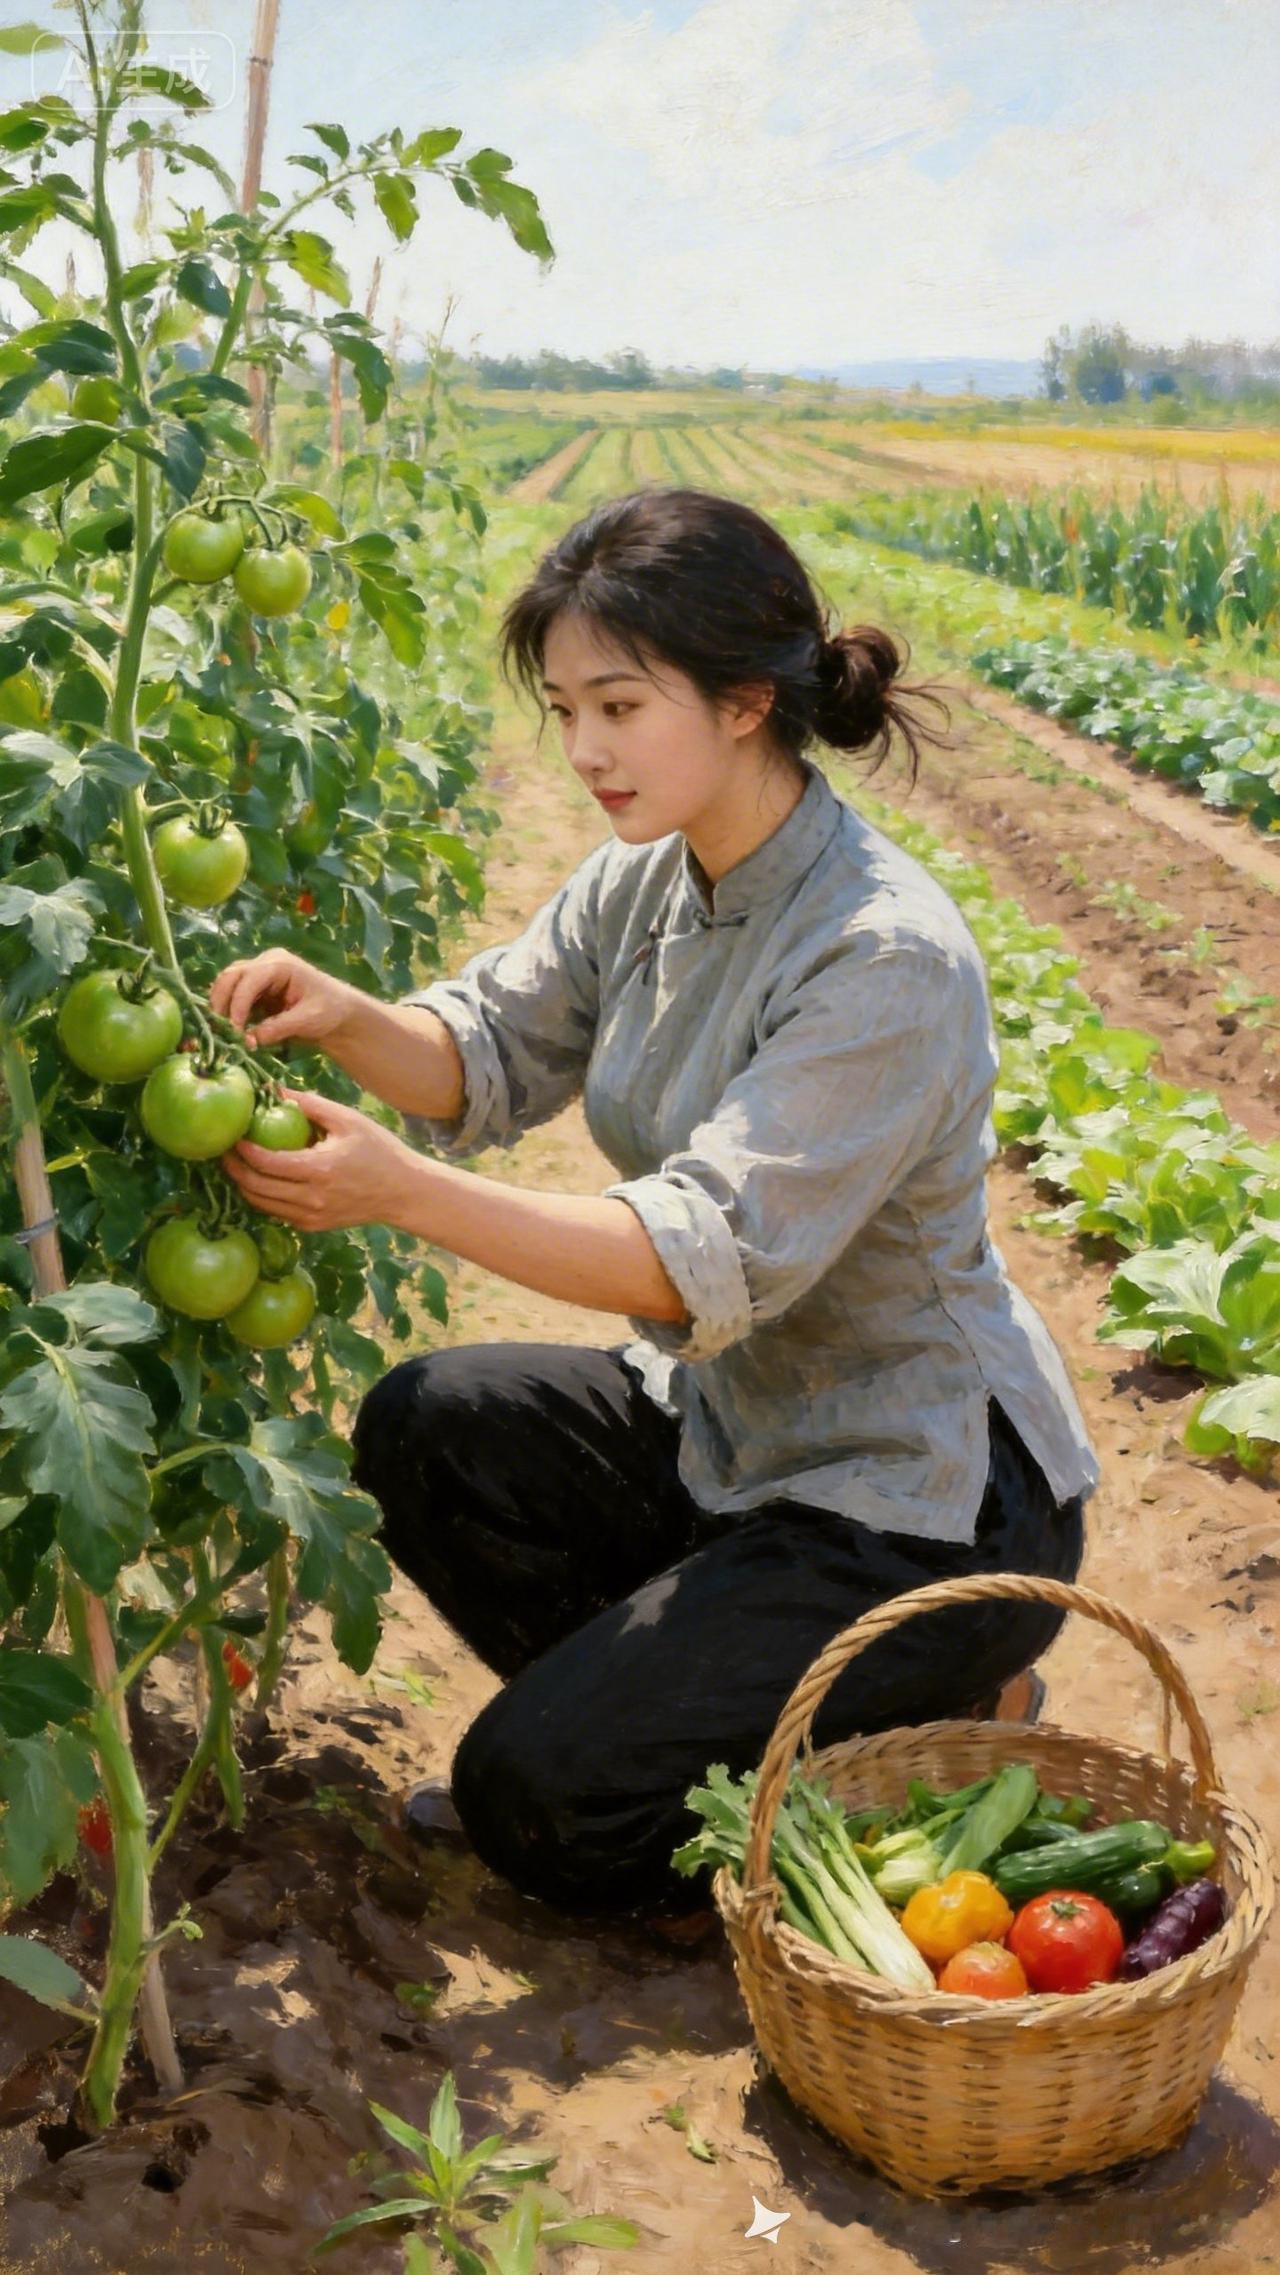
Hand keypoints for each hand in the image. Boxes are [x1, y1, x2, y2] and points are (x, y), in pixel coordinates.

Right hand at [208, 950, 362, 1052]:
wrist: (339, 1015)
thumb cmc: (330, 1011)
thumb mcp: (307, 1020)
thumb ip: (278, 1028)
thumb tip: (248, 1040)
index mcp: (280, 964)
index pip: (248, 979)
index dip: (237, 1004)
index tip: (236, 1030)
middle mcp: (265, 964)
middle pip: (230, 976)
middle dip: (222, 1003)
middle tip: (222, 1031)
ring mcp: (258, 975)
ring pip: (227, 985)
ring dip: (222, 1008)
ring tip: (224, 1033)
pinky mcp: (255, 990)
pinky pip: (233, 997)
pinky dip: (228, 1012)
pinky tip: (231, 1030)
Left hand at [220, 1087, 418, 1231]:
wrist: (404, 1192)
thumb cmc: (378, 1150)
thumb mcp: (347, 1120)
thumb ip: (309, 1105)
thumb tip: (274, 1090)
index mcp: (320, 1169)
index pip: (267, 1163)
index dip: (244, 1150)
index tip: (233, 1136)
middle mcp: (312, 1198)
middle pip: (256, 1188)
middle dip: (234, 1169)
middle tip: (224, 1152)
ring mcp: (311, 1216)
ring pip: (262, 1205)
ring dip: (243, 1186)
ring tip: (235, 1167)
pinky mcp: (313, 1226)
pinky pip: (277, 1214)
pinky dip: (263, 1198)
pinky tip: (259, 1182)